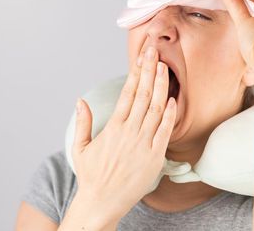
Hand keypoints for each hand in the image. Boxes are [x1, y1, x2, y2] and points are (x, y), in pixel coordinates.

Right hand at [71, 46, 176, 218]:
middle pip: (143, 94)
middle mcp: (129, 132)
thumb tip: (81, 101)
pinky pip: (164, 132)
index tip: (141, 56)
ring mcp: (143, 144)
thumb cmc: (91, 175)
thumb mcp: (80, 148)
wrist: (102, 202)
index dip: (136, 72)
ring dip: (161, 87)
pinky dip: (169, 115)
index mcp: (113, 127)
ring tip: (165, 68)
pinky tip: (173, 100)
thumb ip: (82, 123)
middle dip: (149, 70)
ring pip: (155, 109)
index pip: (127, 92)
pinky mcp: (154, 158)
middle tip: (154, 51)